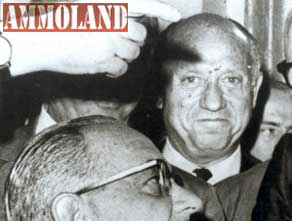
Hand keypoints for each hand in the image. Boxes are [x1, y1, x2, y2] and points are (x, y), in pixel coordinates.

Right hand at [9, 0, 180, 76]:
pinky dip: (115, 69)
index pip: (142, 4)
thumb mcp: (89, 7)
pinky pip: (122, 68)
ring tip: (105, 50)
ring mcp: (109, 42)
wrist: (40, 40)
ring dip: (124, 54)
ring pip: (133, 52)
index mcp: (109, 5)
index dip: (161, 9)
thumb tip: (135, 24)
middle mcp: (112, 21)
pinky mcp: (104, 60)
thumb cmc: (62, 22)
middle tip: (116, 40)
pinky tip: (102, 65)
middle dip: (133, 40)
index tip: (177, 15)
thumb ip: (112, 12)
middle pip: (140, 34)